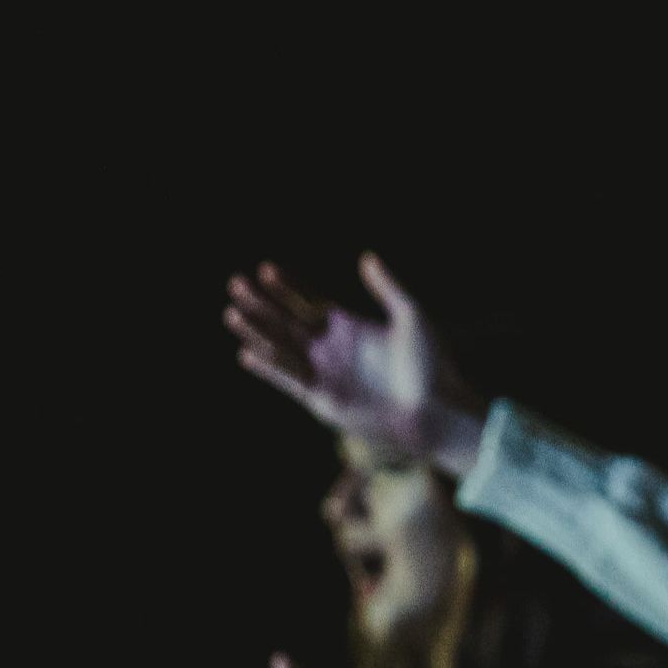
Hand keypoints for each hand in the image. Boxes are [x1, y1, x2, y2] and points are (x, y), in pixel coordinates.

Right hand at [224, 253, 483, 470]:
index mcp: (350, 327)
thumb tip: (367, 256)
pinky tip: (247, 352)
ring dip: (257, 330)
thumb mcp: (411, 317)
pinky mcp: (323, 398)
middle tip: (235, 283)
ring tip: (231, 312)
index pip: (309, 301)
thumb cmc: (430, 365)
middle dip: (261, 303)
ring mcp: (325, 373)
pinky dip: (269, 367)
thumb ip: (387, 287)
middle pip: (287, 321)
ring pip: (281, 347)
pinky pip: (289, 379)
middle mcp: (332, 349)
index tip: (266, 267)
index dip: (287, 285)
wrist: (435, 410)